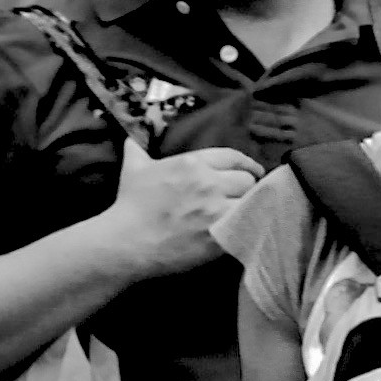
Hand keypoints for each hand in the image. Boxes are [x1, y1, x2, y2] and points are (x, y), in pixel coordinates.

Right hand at [98, 143, 261, 277]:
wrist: (127, 241)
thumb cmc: (131, 204)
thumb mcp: (134, 170)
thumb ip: (138, 152)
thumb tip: (131, 139)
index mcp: (193, 163)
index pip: (233, 158)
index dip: (247, 164)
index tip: (253, 171)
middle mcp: (209, 182)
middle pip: (247, 181)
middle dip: (246, 188)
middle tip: (242, 196)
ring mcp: (217, 209)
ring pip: (251, 203)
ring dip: (249, 207)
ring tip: (244, 211)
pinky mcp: (221, 233)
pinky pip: (247, 225)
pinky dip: (248, 225)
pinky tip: (245, 227)